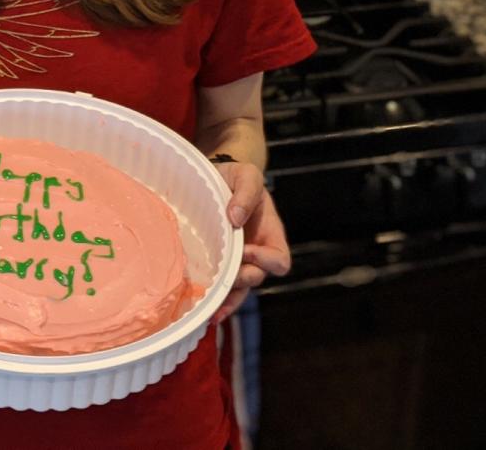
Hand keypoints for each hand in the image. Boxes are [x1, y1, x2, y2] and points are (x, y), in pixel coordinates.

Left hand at [211, 160, 290, 324]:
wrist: (212, 179)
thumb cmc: (234, 176)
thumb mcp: (246, 175)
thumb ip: (247, 191)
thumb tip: (235, 217)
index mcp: (270, 235)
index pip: (280, 260)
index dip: (266, 260)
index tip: (246, 249)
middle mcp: (256, 252)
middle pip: (257, 278)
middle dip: (242, 279)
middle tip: (223, 274)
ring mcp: (236, 261)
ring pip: (238, 290)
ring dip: (227, 301)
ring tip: (212, 312)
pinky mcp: (217, 264)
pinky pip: (221, 288)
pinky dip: (216, 301)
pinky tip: (205, 312)